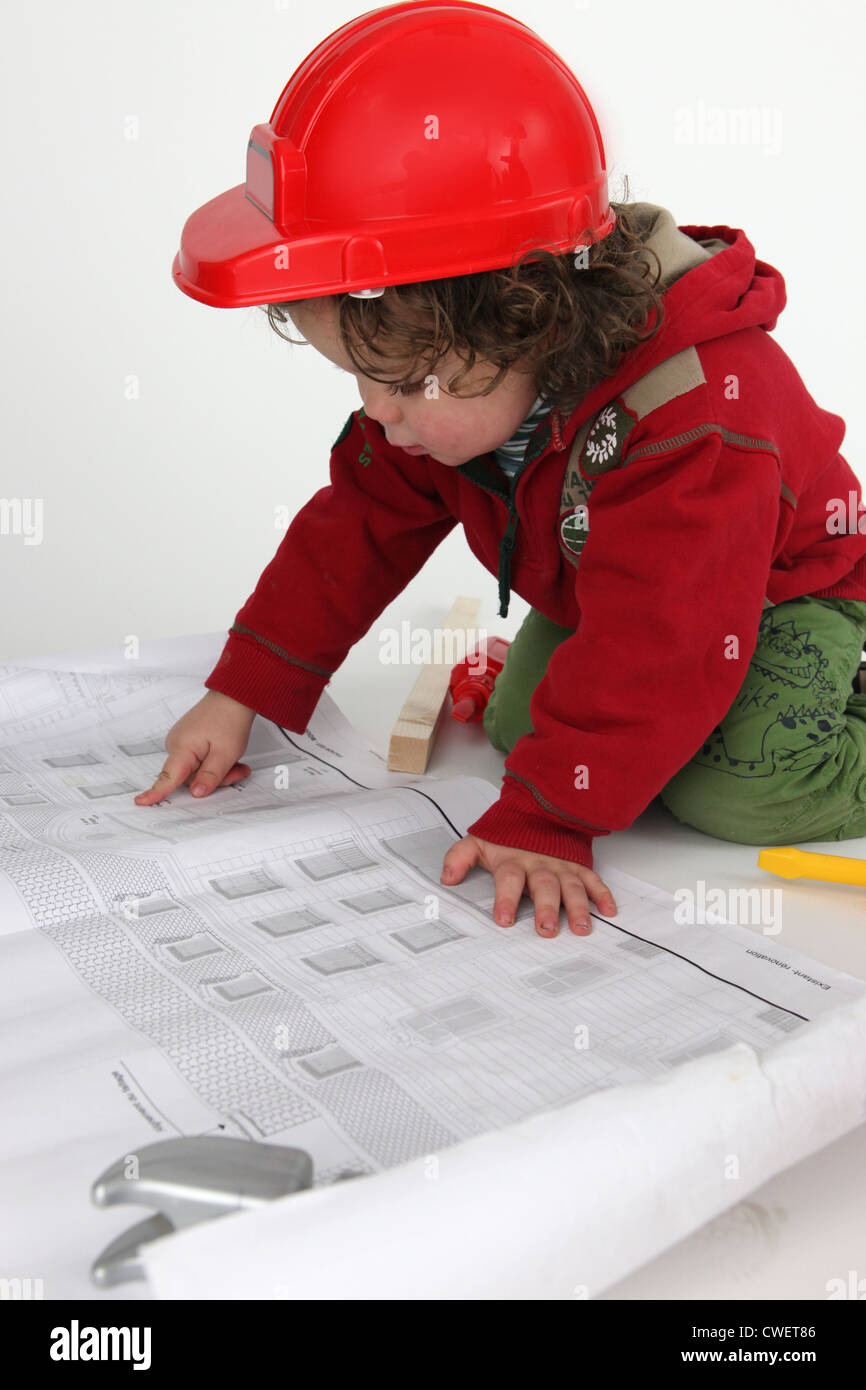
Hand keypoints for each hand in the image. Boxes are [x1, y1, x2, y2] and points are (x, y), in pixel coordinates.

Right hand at [133, 690, 256, 805]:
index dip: (155, 792)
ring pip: (197, 770)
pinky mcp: (189, 741)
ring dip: (217, 771)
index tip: (141, 802)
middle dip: (214, 779)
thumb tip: (196, 793)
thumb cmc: (229, 719)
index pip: (167, 777)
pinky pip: (199, 761)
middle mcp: (177, 744)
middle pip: (190, 777)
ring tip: (236, 762)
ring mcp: (182, 741)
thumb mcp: (225, 754)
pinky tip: (228, 757)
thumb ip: (210, 777)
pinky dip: (214, 762)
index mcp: (182, 748)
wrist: (233, 696)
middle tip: (237, 771)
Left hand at [440, 835, 616, 938]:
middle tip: (546, 930)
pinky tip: (608, 911)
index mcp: (513, 861)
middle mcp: (539, 865)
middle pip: (544, 887)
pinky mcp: (578, 866)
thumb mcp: (479, 842)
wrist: (539, 808)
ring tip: (581, 928)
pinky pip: (593, 880)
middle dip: (546, 909)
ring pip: (571, 887)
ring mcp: (561, 866)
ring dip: (578, 907)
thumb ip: (459, 857)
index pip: (509, 880)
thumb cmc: (508, 835)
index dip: (505, 899)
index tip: (503, 919)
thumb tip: (446, 878)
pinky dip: (603, 895)